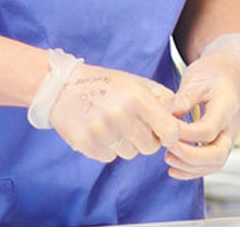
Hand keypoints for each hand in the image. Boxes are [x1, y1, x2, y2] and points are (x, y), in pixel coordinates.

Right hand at [34, 54, 181, 163]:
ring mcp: (101, 131)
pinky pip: (109, 157)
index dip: (169, 135)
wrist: (62, 88)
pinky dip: (108, 148)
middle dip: (147, 140)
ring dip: (126, 144)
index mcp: (138, 99)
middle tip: (135, 127)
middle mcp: (121, 116)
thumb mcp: (137, 83)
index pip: (169, 131)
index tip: (165, 133)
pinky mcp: (85, 143)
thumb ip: (161, 98)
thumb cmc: (106, 84)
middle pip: (149, 147)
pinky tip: (101, 132)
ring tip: (115, 126)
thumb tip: (177, 117)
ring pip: (130, 154)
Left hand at [165, 33, 239, 179]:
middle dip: (190, 158)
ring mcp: (229, 136)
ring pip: (216, 163)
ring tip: (168, 159)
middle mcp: (231, 127)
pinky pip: (211, 164)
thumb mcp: (198, 79)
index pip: (208, 130)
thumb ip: (185, 98)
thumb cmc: (213, 74)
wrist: (232, 73)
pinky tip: (174, 168)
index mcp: (226, 108)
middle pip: (217, 154)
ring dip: (191, 167)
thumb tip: (169, 115)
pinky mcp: (222, 142)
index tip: (166, 130)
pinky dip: (193, 170)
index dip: (185, 135)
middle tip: (168, 150)